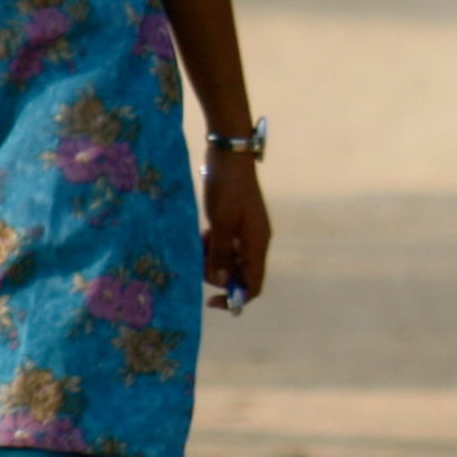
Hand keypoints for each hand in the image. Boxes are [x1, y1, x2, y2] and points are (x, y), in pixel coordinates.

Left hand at [201, 155, 272, 299]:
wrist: (229, 155)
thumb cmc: (227, 188)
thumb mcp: (220, 223)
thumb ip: (221, 254)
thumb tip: (222, 282)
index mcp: (257, 243)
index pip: (253, 284)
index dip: (235, 298)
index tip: (212, 300)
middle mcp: (255, 241)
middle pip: (239, 274)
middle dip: (218, 274)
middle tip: (199, 260)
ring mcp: (246, 232)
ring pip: (230, 260)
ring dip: (213, 258)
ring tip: (200, 242)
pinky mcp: (236, 223)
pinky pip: (225, 245)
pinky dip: (213, 245)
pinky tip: (203, 234)